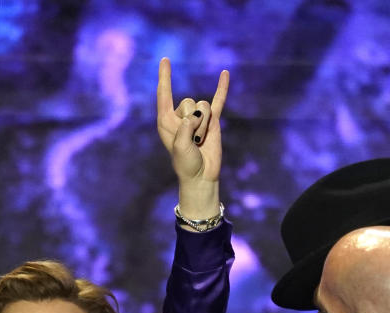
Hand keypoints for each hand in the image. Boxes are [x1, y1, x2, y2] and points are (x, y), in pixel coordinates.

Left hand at [156, 57, 228, 216]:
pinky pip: (218, 101)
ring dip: (205, 124)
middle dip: (194, 121)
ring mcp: (196, 117)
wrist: (202, 176)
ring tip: (201, 140)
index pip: (164, 94)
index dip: (165, 77)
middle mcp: (180, 116)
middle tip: (193, 140)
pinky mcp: (212, 121)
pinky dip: (222, 88)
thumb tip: (198, 113)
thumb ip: (186, 127)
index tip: (165, 59)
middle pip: (189, 102)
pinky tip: (225, 74)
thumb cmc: (186, 164)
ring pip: (204, 106)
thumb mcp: (181, 146)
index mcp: (166, 121)